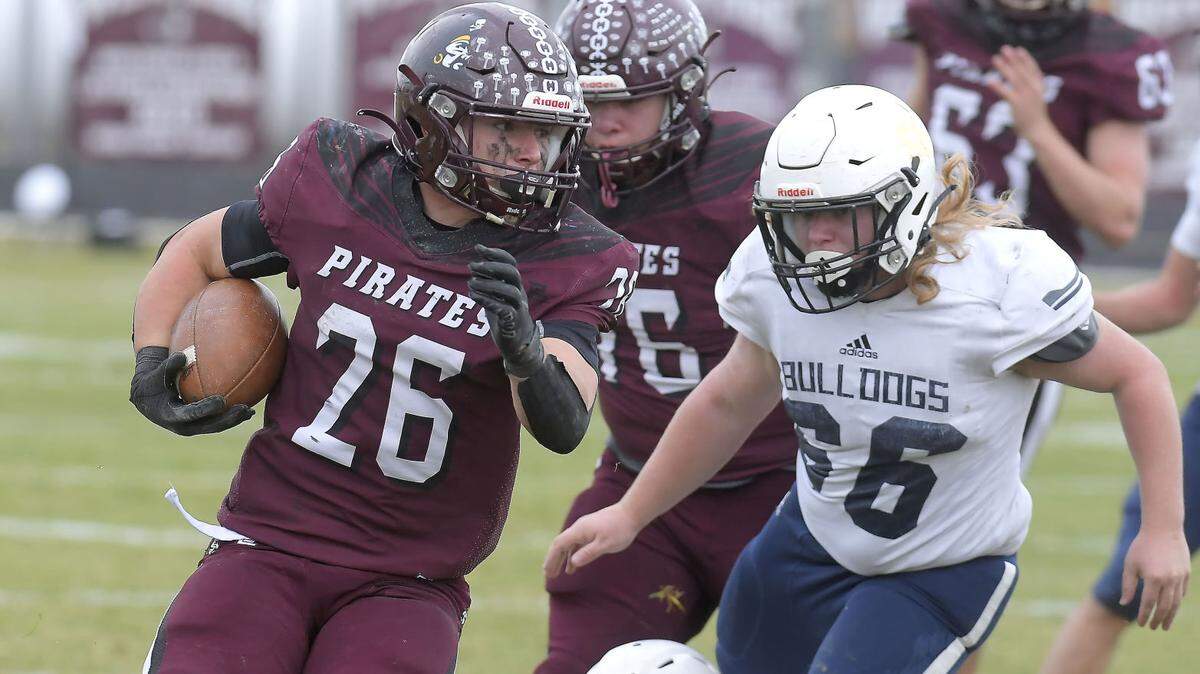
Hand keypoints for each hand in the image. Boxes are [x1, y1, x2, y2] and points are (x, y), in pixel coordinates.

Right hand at [129, 346, 253, 435]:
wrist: (147, 398)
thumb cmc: (152, 382)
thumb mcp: (156, 374)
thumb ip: (168, 366)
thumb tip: (182, 355)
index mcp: (170, 416)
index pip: (191, 414)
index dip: (206, 409)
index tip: (221, 401)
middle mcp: (182, 426)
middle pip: (208, 426)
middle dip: (227, 419)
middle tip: (243, 409)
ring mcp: (192, 427)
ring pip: (215, 426)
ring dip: (233, 420)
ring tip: (250, 412)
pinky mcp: (199, 425)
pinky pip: (217, 422)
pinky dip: (231, 417)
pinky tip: (248, 409)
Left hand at [467, 244, 543, 377]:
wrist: (517, 344)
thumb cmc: (505, 317)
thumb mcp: (496, 297)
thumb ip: (488, 282)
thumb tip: (475, 265)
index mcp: (515, 285)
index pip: (510, 263)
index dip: (496, 253)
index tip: (478, 248)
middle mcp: (519, 294)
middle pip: (513, 273)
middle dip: (492, 266)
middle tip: (472, 266)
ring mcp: (518, 308)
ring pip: (510, 291)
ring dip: (488, 285)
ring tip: (470, 283)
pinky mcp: (512, 322)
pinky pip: (504, 310)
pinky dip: (488, 301)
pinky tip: (474, 296)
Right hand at [543, 503, 641, 577]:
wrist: (631, 513)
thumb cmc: (620, 529)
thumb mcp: (605, 544)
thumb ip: (589, 553)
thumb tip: (573, 563)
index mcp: (579, 531)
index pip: (559, 545)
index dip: (552, 558)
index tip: (547, 571)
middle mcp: (579, 528)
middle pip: (561, 544)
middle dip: (554, 559)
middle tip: (549, 575)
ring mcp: (585, 528)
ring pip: (569, 544)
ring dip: (562, 558)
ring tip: (558, 573)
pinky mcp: (592, 530)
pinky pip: (577, 543)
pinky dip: (572, 554)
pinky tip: (574, 566)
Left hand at [987, 45, 1053, 140]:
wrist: (1039, 132)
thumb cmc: (1035, 118)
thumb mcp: (1035, 101)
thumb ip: (1030, 91)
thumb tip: (1021, 84)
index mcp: (1039, 88)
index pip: (1033, 69)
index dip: (1026, 59)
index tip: (1019, 49)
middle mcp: (1034, 89)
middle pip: (1022, 70)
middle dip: (1014, 58)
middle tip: (1005, 48)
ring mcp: (1026, 96)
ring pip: (1014, 78)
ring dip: (1004, 67)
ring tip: (995, 58)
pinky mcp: (1018, 104)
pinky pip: (1006, 92)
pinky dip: (998, 85)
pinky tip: (989, 80)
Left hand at [1121, 527, 1189, 628]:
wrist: (1163, 528)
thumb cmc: (1142, 546)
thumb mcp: (1130, 564)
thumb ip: (1128, 586)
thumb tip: (1124, 604)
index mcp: (1153, 578)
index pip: (1149, 604)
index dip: (1145, 615)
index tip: (1141, 624)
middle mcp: (1169, 580)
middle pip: (1165, 607)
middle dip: (1159, 619)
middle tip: (1154, 628)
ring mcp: (1180, 577)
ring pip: (1176, 602)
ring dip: (1170, 615)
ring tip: (1165, 625)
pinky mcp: (1187, 573)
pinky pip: (1182, 592)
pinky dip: (1177, 601)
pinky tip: (1172, 607)